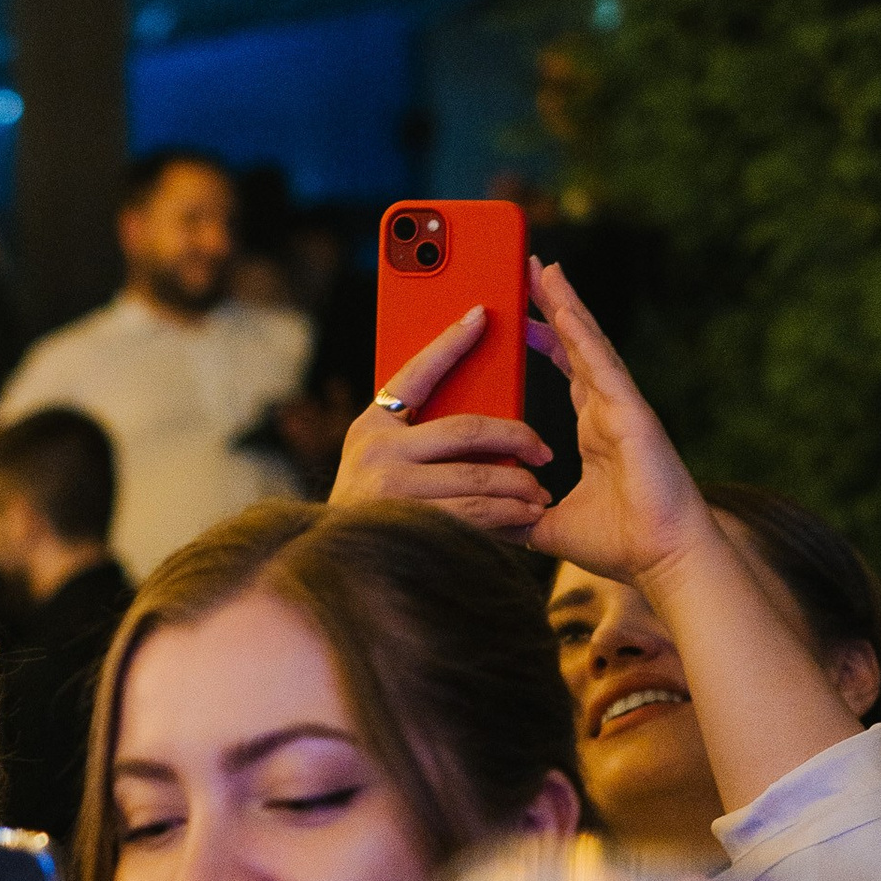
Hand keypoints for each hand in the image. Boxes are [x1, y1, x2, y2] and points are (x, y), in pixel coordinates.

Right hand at [328, 308, 553, 538]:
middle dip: (516, 438)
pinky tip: (524, 518)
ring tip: (539, 493)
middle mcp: (378, 454)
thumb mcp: (376, 459)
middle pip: (467, 431)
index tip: (482, 315)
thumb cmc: (370, 505)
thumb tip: (479, 410)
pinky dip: (507, 517)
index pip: (418, 373)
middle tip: (543, 450)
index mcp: (372, 427)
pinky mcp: (412, 527)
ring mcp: (393, 492)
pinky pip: (474, 517)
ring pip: (477, 478)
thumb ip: (412, 432)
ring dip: (518, 486)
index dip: (450, 342)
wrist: (337, 565)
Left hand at [522, 258, 710, 588]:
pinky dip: (584, 337)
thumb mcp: (549, 526)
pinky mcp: (634, 416)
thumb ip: (515, 515)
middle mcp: (610, 410)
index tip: (520, 315)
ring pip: (591, 345)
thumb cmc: (622, 545)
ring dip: (568, 305)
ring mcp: (624, 409)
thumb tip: (478, 520)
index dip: (545, 340)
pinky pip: (604, 368)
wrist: (664, 561)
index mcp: (596, 429)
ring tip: (545, 269)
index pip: (566, 371)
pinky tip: (565, 309)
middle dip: (555, 305)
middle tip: (531, 268)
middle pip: (578, 345)